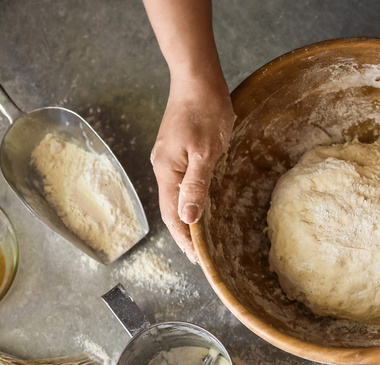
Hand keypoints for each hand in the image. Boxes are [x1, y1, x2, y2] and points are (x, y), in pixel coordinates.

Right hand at [150, 76, 232, 262]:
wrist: (197, 80)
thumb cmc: (205, 112)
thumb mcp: (206, 151)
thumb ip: (196, 186)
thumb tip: (187, 219)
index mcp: (167, 171)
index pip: (172, 216)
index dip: (184, 239)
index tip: (197, 259)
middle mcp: (163, 168)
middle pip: (170, 210)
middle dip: (184, 234)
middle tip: (200, 255)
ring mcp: (168, 159)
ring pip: (175, 197)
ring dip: (186, 219)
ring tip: (200, 238)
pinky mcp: (177, 152)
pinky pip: (180, 184)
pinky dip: (189, 201)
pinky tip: (199, 206)